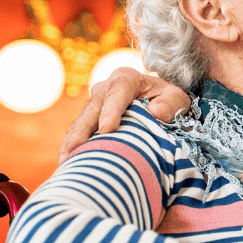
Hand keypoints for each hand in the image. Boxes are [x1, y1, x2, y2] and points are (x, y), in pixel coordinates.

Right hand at [59, 68, 190, 162]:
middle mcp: (105, 89)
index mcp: (126, 79)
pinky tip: (67, 164)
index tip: (107, 130)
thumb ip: (171, 102)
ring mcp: (95, 104)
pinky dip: (72, 147)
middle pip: (92, 109)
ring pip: (81, 122)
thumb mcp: (177, 97)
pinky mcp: (89, 119)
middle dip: (82, 130)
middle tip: (74, 149)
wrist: (158, 99)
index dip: (111, 111)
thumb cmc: (167, 99)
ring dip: (72, 142)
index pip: (117, 93)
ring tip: (65, 162)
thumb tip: (157, 112)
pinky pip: (78, 132)